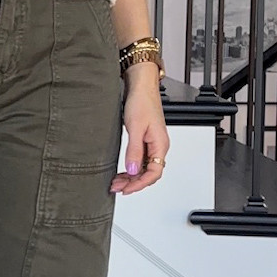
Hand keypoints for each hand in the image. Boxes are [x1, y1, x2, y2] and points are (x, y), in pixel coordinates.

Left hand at [110, 64, 168, 195]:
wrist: (141, 87)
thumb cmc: (142, 102)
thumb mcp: (135, 128)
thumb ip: (134, 151)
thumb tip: (133, 170)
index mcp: (160, 145)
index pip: (154, 173)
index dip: (140, 183)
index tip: (127, 189)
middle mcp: (158, 147)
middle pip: (149, 173)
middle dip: (133, 183)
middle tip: (117, 187)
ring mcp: (152, 145)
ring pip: (144, 168)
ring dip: (131, 177)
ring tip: (116, 182)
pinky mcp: (145, 141)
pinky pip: (140, 161)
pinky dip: (131, 168)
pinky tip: (122, 172)